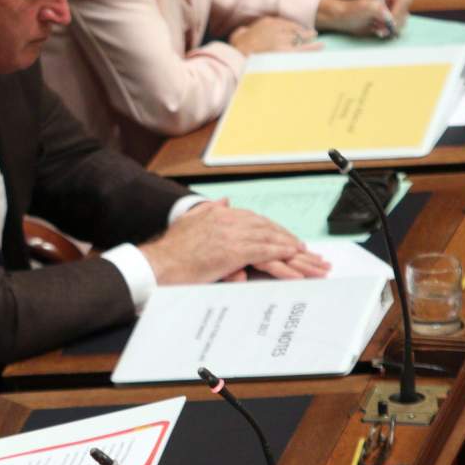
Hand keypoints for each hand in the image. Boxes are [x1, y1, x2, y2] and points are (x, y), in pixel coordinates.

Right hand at [139, 200, 328, 284]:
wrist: (159, 263)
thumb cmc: (170, 250)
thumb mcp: (189, 221)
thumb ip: (208, 209)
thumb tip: (225, 200)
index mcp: (219, 213)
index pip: (254, 219)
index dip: (273, 230)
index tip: (285, 238)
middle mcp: (228, 220)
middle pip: (267, 227)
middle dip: (287, 238)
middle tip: (304, 249)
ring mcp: (232, 235)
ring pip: (270, 239)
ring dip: (291, 248)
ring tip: (306, 256)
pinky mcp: (234, 251)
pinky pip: (265, 252)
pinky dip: (282, 255)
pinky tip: (293, 260)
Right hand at [228, 16, 319, 55]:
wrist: (235, 53)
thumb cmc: (237, 45)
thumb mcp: (242, 32)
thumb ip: (249, 30)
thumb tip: (244, 32)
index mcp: (268, 23)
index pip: (287, 24)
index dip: (296, 29)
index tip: (302, 32)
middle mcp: (277, 28)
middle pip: (295, 30)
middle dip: (304, 34)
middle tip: (313, 35)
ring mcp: (281, 39)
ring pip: (300, 38)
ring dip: (309, 40)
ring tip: (320, 44)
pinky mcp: (284, 51)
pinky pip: (300, 49)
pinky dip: (311, 48)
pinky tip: (320, 47)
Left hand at [315, 0, 410, 37]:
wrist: (345, 19)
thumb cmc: (351, 11)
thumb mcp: (363, 8)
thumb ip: (377, 10)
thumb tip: (388, 16)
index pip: (404, 0)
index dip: (398, 12)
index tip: (388, 22)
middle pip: (405, 12)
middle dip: (394, 23)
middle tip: (380, 29)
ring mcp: (393, 10)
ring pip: (402, 21)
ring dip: (391, 29)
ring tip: (377, 30)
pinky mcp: (390, 19)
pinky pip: (397, 28)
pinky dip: (389, 32)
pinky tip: (378, 31)